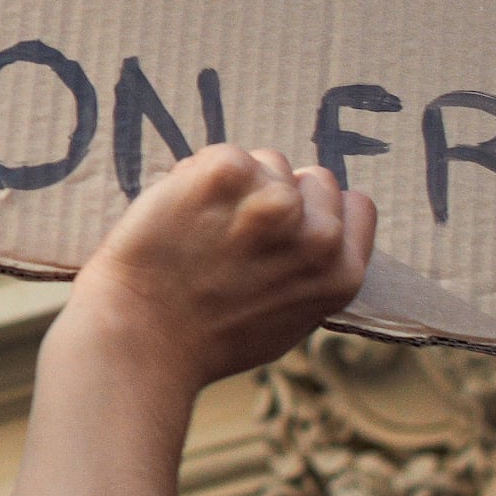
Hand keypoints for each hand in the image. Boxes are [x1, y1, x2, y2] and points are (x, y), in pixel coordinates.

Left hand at [56, 143, 373, 398]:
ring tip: (201, 231)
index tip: (283, 227)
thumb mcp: (287, 322)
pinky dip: (196, 175)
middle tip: (232, 235)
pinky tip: (179, 214)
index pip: (355, 204)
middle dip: (278, 195)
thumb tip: (320, 233)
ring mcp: (274, 203)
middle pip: (314, 177)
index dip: (316, 211)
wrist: (141, 340)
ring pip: (267, 161)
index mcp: (341, 273)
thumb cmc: (204, 341)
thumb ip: (312, 274)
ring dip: (239, 185)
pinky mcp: (226, 175)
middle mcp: (318, 237)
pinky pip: (222, 154)